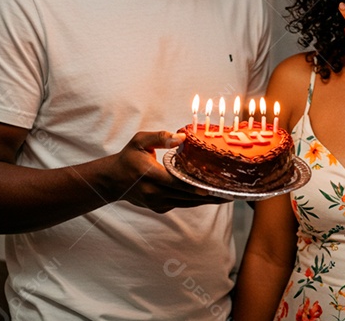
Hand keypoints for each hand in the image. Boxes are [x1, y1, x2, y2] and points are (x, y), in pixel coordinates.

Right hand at [107, 130, 227, 212]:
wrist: (113, 181)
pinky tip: (211, 196)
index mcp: (149, 175)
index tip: (214, 188)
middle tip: (230, 192)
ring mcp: (157, 203)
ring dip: (207, 201)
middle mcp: (154, 192)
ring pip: (187, 202)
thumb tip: (182, 137)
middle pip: (186, 195)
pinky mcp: (160, 208)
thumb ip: (161, 137)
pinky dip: (196, 200)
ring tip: (226, 196)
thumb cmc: (129, 157)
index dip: (196, 186)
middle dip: (209, 195)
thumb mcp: (140, 141)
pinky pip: (182, 204)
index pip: (177, 182)